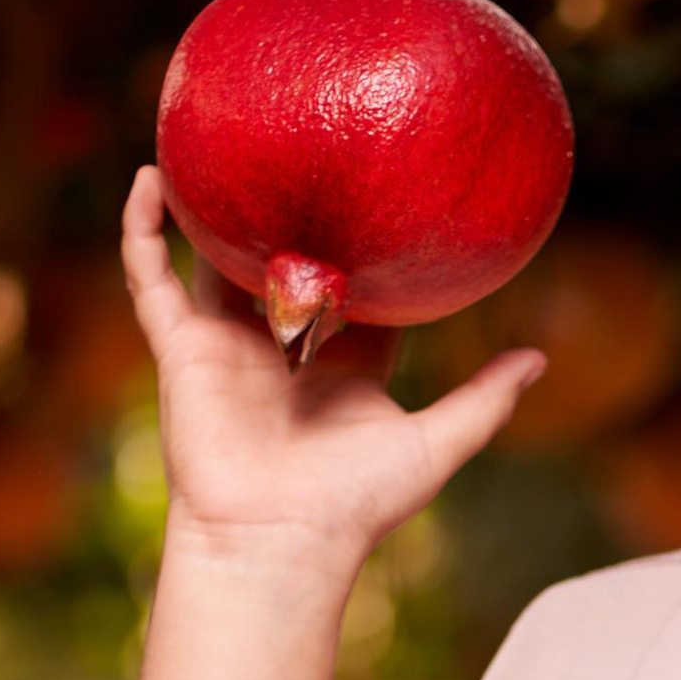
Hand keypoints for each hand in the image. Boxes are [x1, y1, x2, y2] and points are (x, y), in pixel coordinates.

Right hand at [121, 166, 544, 574]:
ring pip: (210, 258)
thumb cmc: (356, 503)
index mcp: (340, 363)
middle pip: (281, 262)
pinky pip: (150, 279)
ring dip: (207, 206)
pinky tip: (149, 177)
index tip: (383, 190)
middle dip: (288, 213)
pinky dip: (142, 231)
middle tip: (303, 146)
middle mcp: (281, 347)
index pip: (355, 289)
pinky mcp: (181, 350)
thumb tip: (538, 359)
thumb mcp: (436, 443)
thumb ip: (484, 399)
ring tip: (213, 139)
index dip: (366, 244)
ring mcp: (227, 345)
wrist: (279, 540)